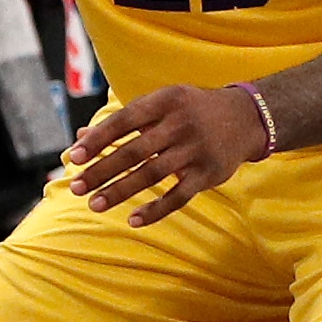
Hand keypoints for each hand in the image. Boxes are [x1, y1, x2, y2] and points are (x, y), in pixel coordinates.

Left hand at [66, 84, 269, 225]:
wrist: (247, 118)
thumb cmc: (192, 110)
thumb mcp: (161, 105)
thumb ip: (123, 120)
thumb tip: (80, 136)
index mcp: (165, 102)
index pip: (124, 121)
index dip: (98, 140)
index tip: (74, 157)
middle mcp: (180, 124)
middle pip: (134, 151)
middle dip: (102, 171)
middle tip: (76, 187)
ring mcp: (195, 150)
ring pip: (151, 175)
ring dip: (120, 191)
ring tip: (95, 203)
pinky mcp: (208, 173)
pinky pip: (178, 196)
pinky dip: (155, 210)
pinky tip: (133, 220)